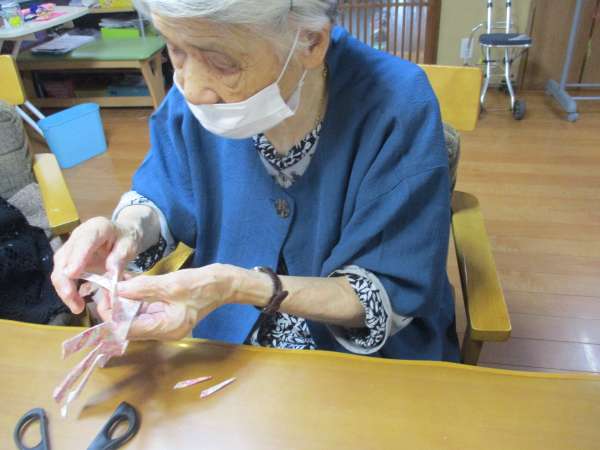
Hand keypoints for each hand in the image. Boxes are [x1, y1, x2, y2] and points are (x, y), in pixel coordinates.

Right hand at [51, 217, 140, 313]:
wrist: (122, 233)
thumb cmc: (126, 238)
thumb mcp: (129, 247)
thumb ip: (119, 260)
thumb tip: (111, 279)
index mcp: (97, 227)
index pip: (84, 241)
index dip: (77, 258)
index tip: (73, 275)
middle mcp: (78, 235)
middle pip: (64, 258)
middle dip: (66, 282)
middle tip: (77, 305)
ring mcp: (71, 247)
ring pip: (59, 268)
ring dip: (65, 289)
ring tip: (78, 307)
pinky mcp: (68, 258)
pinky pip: (63, 274)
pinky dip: (67, 289)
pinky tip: (76, 301)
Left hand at [104, 265, 238, 340]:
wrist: (224, 284)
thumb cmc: (203, 285)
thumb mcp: (171, 284)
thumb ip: (143, 287)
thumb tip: (117, 289)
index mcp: (165, 328)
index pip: (128, 330)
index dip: (111, 316)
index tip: (105, 297)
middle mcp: (162, 330)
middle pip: (129, 325)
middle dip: (115, 308)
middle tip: (108, 287)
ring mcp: (164, 323)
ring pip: (135, 316)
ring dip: (123, 302)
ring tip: (115, 284)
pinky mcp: (166, 313)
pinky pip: (144, 309)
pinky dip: (135, 298)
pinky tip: (128, 283)